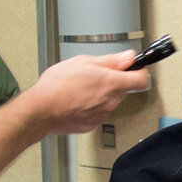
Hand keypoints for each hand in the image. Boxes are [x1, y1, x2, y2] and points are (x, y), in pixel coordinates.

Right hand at [26, 50, 150, 134]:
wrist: (41, 110)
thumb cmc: (57, 86)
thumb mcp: (84, 62)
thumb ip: (110, 60)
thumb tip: (128, 57)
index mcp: (111, 83)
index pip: (141, 79)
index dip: (139, 71)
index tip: (133, 67)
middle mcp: (110, 101)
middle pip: (123, 89)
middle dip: (113, 81)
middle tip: (95, 74)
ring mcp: (102, 114)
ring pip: (110, 100)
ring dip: (101, 94)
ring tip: (81, 88)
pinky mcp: (92, 124)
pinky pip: (98, 112)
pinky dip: (91, 106)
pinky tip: (77, 100)